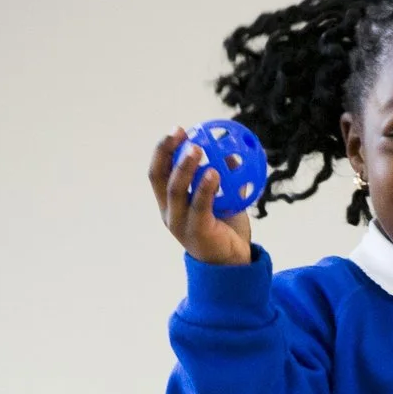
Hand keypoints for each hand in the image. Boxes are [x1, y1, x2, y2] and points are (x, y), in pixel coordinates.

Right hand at [149, 128, 253, 265]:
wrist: (233, 264)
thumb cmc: (225, 230)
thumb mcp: (225, 199)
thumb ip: (226, 178)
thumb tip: (233, 153)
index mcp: (170, 202)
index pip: (159, 171)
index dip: (164, 149)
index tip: (179, 129)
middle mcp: (169, 212)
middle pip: (159, 177)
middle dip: (166, 151)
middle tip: (182, 133)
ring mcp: (180, 223)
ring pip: (175, 190)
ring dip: (184, 166)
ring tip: (197, 148)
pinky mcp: (196, 232)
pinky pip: (199, 206)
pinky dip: (205, 187)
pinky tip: (215, 173)